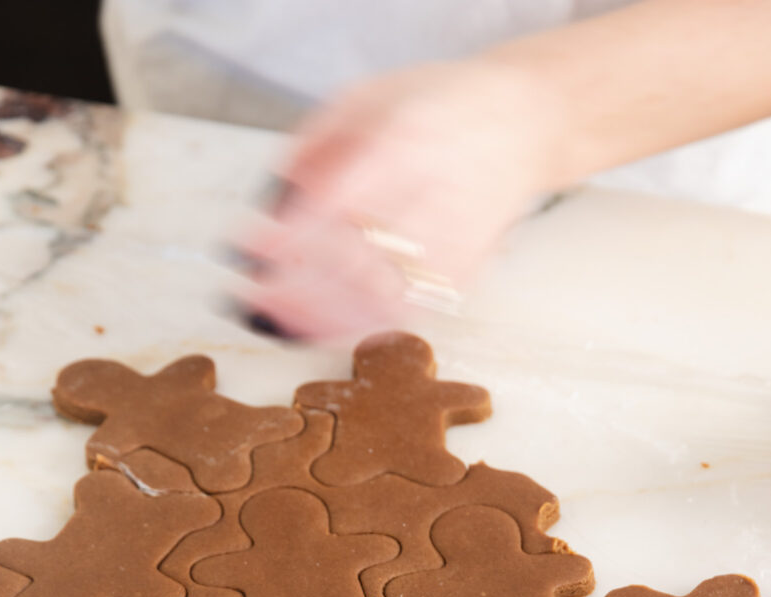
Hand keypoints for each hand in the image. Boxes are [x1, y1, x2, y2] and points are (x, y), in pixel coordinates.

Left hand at [234, 57, 549, 340]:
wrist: (521, 126)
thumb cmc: (436, 109)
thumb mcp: (368, 97)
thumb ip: (317, 143)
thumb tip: (274, 199)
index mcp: (406, 141)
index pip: (341, 196)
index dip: (291, 230)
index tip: (250, 244)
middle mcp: (433, 195)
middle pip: (359, 256)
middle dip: (298, 283)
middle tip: (255, 292)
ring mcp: (451, 242)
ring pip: (380, 296)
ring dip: (322, 315)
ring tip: (277, 317)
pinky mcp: (461, 275)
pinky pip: (404, 313)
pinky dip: (357, 325)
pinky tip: (320, 326)